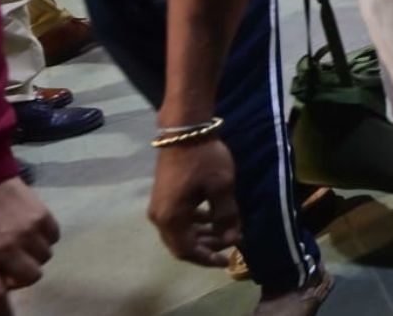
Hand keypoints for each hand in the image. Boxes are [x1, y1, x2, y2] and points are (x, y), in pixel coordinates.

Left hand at [0, 176, 57, 302]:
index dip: (2, 313)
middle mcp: (5, 249)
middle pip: (29, 277)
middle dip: (21, 275)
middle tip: (9, 264)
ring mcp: (25, 232)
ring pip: (44, 257)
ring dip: (33, 253)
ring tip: (19, 241)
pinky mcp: (41, 215)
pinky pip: (54, 237)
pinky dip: (44, 236)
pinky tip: (30, 227)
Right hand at [148, 140, 240, 267]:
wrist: (184, 131)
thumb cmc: (204, 159)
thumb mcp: (221, 188)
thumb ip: (227, 217)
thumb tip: (233, 240)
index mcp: (171, 219)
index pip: (187, 251)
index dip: (207, 259)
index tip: (227, 261)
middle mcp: (160, 217)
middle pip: (181, 244)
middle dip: (206, 247)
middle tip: (230, 243)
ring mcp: (159, 206)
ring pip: (180, 232)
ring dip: (202, 234)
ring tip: (226, 231)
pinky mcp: (164, 196)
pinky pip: (178, 219)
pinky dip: (195, 222)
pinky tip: (212, 216)